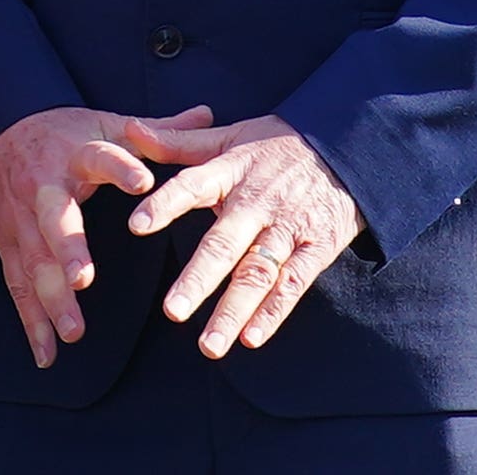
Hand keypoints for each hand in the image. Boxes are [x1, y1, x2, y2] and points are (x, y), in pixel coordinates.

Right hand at [0, 103, 211, 367]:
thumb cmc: (61, 134)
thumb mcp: (103, 123)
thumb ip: (155, 130)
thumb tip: (208, 113)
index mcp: (77, 154)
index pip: (100, 157)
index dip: (120, 168)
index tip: (143, 181)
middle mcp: (46, 187)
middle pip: (53, 218)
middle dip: (66, 248)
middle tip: (82, 278)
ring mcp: (23, 219)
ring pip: (34, 260)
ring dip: (51, 297)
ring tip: (73, 330)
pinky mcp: (8, 244)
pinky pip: (18, 285)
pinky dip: (30, 321)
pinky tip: (48, 353)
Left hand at [124, 112, 365, 357]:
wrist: (346, 148)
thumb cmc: (276, 145)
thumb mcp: (228, 136)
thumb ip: (178, 141)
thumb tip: (130, 131)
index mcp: (231, 171)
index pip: (193, 186)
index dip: (165, 204)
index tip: (136, 227)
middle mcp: (257, 202)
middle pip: (225, 243)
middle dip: (199, 279)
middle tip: (172, 312)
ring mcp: (288, 228)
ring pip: (258, 273)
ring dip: (233, 310)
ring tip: (209, 345)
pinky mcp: (317, 248)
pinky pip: (294, 284)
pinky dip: (273, 312)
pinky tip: (251, 339)